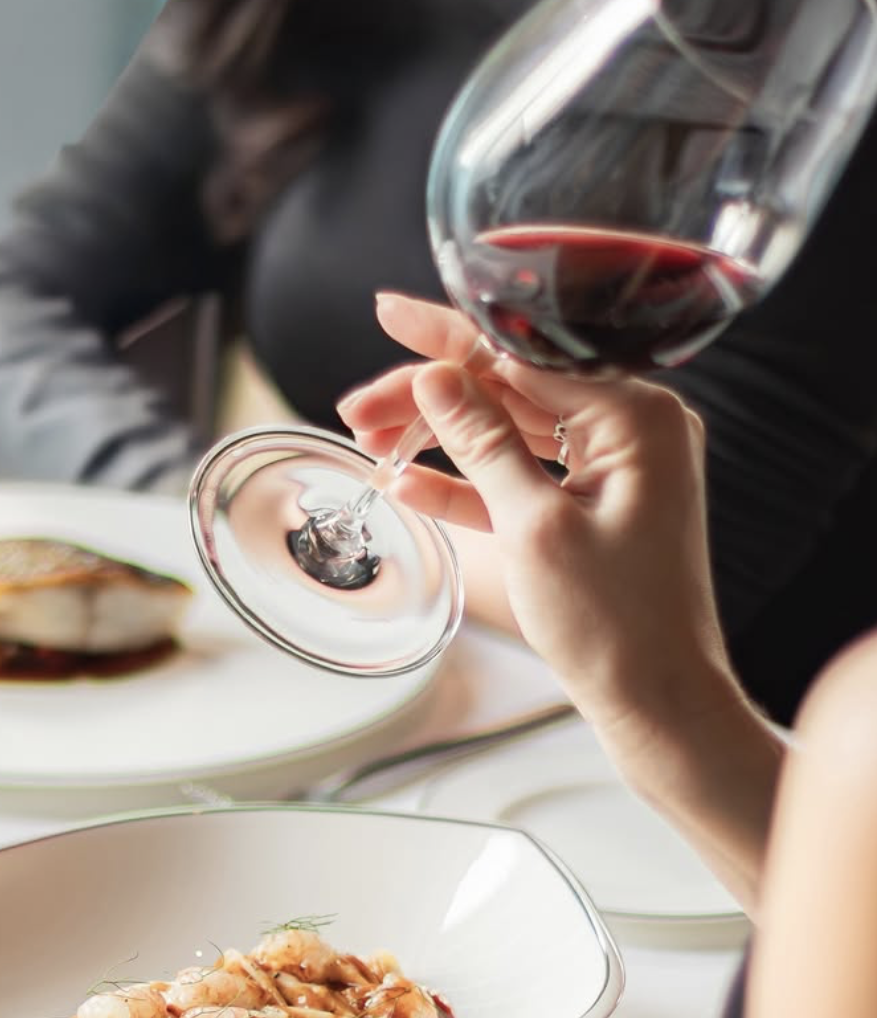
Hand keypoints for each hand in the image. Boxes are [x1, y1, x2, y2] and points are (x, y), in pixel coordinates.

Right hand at [339, 293, 730, 735]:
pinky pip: (521, 473)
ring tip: (368, 440)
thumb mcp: (534, 526)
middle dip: (430, 395)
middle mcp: (633, 427)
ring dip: (438, 436)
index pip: (522, 355)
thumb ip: (483, 443)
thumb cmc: (616, 626)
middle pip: (510, 386)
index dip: (446, 336)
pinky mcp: (596, 503)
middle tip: (358, 407)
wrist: (660, 704)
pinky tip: (407, 483)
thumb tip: (436, 378)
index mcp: (635, 417)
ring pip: (509, 428)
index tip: (390, 312)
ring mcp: (616, 465)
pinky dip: (468, 480)